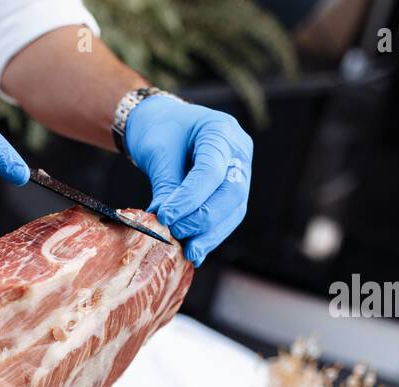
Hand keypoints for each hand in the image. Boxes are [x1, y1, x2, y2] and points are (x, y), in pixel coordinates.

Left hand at [125, 95, 252, 266]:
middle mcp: (238, 151)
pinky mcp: (233, 192)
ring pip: (235, 210)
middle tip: (175, 232)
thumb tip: (163, 223)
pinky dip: (210, 236)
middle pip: (233, 193)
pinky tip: (195, 252)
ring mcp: (240, 172)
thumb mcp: (158, 153)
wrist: (163, 123)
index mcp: (221, 131)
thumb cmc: (159, 131)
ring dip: (210, 235)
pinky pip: (228, 217)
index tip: (165, 217)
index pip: (211, 171)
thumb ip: (165, 186)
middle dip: (203, 219)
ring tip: (187, 251)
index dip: (189, 199)